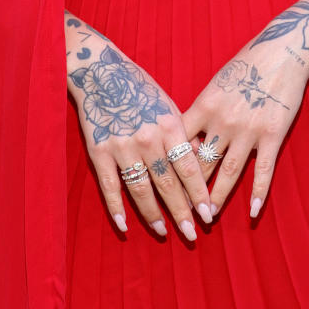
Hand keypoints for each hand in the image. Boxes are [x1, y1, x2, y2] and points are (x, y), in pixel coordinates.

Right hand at [66, 16, 213, 241]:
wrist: (100, 72)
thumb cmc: (139, 88)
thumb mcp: (168, 105)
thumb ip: (183, 134)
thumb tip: (200, 159)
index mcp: (169, 126)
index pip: (189, 168)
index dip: (199, 194)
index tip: (209, 215)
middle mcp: (148, 138)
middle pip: (168, 183)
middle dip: (181, 212)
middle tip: (192, 235)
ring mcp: (122, 146)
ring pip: (141, 189)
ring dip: (153, 214)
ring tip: (163, 232)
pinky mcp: (99, 151)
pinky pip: (109, 186)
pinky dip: (116, 207)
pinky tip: (124, 225)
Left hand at [181, 35, 308, 218]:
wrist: (283, 49)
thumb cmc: (246, 63)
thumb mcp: (215, 84)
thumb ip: (201, 111)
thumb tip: (185, 137)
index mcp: (203, 106)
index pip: (178, 145)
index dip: (168, 168)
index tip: (159, 188)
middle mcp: (222, 121)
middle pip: (200, 163)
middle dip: (188, 192)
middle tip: (180, 214)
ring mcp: (248, 130)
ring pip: (229, 172)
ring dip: (217, 198)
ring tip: (209, 218)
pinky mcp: (273, 134)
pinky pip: (264, 170)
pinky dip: (258, 193)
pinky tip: (253, 212)